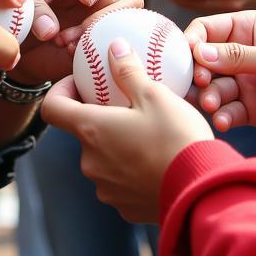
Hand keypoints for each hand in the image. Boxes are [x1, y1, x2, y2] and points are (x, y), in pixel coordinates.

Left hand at [14, 0, 139, 85]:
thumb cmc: (17, 8)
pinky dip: (97, 55)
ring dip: (100, 36)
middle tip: (77, 30)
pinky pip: (114, 49)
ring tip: (66, 43)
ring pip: (126, 24)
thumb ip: (35, 9)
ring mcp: (101, 17)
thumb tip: (51, 30)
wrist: (13, 43)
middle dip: (105, 16)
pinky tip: (69, 54)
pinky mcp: (100, 42)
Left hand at [43, 40, 211, 221]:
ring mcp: (107, 189)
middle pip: (83, 132)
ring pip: (103, 159)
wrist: (203, 193)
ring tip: (147, 134)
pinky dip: (131, 170)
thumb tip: (114, 47)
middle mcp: (90, 163)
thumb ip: (128, 70)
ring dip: (116, 145)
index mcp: (91, 131)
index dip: (60, 91)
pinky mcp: (125, 208)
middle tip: (128, 106)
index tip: (80, 84)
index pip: (52, 108)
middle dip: (100, 118)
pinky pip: (120, 182)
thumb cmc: (177, 138)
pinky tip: (157, 162)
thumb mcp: (155, 94)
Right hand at [185, 10, 255, 140]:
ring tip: (213, 105)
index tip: (184, 58)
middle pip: (204, 61)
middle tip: (199, 84)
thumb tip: (198, 53)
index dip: (192, 42)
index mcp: (247, 29)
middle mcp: (242, 53)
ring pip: (213, 88)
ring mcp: (246, 82)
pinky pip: (228, 111)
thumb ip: (236, 57)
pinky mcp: (252, 109)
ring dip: (209, 96)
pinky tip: (224, 121)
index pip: (207, 29)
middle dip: (198, 74)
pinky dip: (223, 116)